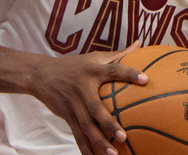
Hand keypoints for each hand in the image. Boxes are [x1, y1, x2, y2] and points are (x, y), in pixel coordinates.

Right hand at [30, 43, 146, 154]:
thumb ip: (118, 53)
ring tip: (113, 154)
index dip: (129, 73)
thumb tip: (140, 43)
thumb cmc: (74, 65)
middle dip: (108, 123)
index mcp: (92, 70)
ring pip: (86, 126)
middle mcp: (82, 88)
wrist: (41, 74)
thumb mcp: (94, 56)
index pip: (113, 70)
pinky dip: (86, 148)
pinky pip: (77, 135)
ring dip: (99, 142)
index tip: (145, 79)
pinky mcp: (67, 116)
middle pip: (95, 108)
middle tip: (123, 136)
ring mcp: (73, 104)